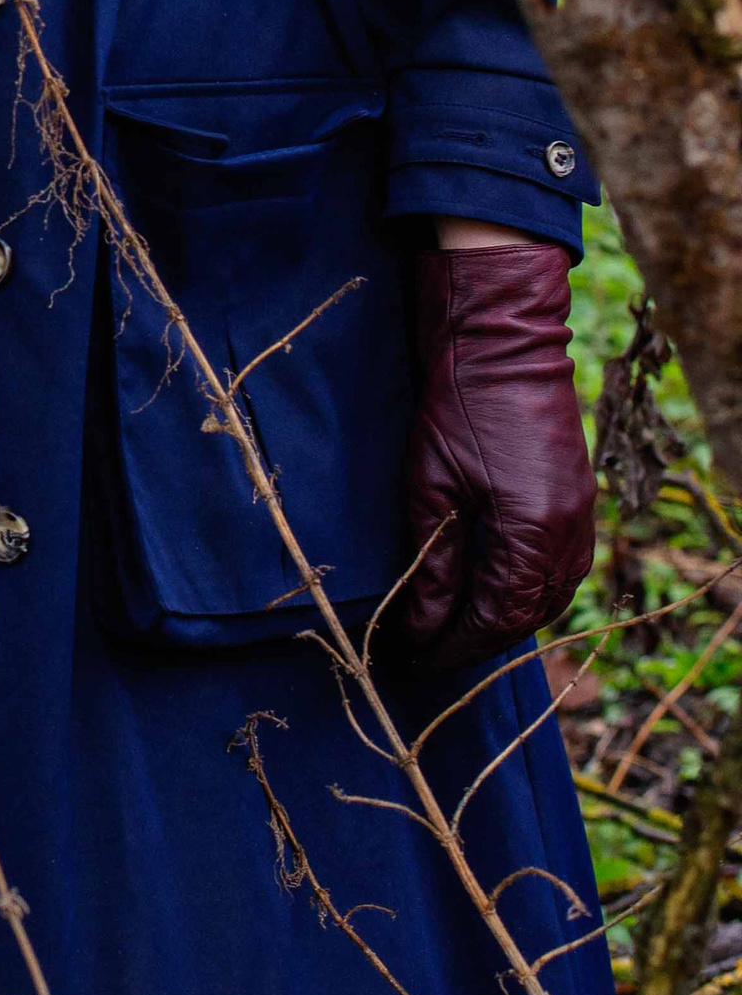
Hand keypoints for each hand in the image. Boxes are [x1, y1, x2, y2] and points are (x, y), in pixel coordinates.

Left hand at [402, 224, 595, 667]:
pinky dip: (529, 589)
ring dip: (505, 619)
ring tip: (455, 630)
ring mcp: (582, 516)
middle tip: (426, 651)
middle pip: (528, 615)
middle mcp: (569, 533)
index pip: (496, 618)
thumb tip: (422, 624)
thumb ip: (433, 562)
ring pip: (551, 596)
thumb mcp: (431, 486)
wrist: (502, 338)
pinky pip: (563, 568)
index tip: (413, 657)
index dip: (453, 644)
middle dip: (477, 639)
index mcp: (533, 533)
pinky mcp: (579, 499)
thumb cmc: (458, 403)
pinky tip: (494, 589)